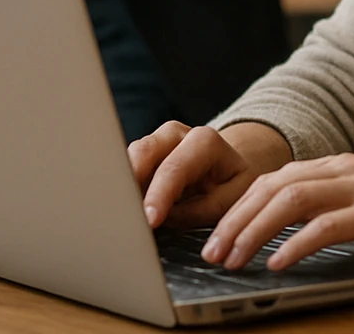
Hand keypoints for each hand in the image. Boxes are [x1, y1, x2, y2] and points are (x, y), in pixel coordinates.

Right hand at [131, 121, 292, 229]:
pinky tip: (122, 208)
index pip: (175, 168)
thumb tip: (166, 218)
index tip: (149, 219)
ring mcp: (156, 142)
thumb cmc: (232, 184)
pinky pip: (125, 168)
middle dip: (130, 184)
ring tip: (121, 214)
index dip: (158, 195)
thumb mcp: (232, 198)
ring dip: (123, 186)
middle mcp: (176, 134)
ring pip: (129, 158)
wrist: (229, 169)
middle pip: (143, 152)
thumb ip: (201, 209)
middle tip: (125, 216)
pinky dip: (122, 188)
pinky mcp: (142, 155)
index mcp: (204, 141)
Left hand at [200, 154, 353, 270]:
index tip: (215, 235)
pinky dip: (296, 243)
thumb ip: (337, 205)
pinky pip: (328, 225)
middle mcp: (346, 170)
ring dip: (254, 231)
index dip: (238, 207)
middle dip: (234, 220)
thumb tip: (292, 231)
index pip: (274, 180)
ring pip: (291, 201)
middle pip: (272, 187)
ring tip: (232, 258)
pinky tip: (278, 262)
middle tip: (210, 252)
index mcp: (341, 166)